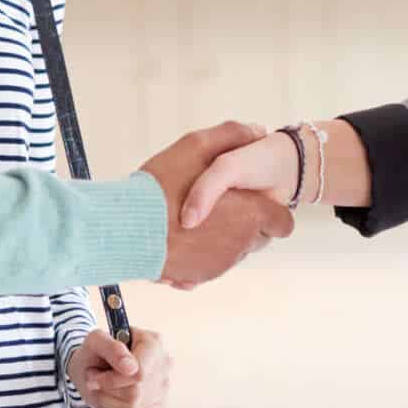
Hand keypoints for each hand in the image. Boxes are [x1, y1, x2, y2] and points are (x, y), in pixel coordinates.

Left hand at [68, 326, 172, 407]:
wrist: (96, 367)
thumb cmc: (97, 352)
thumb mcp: (95, 341)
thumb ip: (111, 347)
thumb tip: (130, 367)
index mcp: (153, 342)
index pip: (140, 373)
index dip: (113, 380)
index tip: (94, 377)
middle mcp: (163, 363)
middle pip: (136, 392)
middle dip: (107, 389)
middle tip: (95, 379)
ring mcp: (164, 385)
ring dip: (110, 400)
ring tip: (102, 386)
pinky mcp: (160, 403)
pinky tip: (115, 398)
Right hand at [144, 122, 295, 288]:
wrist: (125, 229)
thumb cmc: (161, 186)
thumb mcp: (197, 145)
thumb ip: (230, 135)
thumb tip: (257, 129)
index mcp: (250, 214)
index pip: (282, 223)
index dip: (269, 210)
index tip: (250, 201)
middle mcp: (239, 244)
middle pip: (256, 239)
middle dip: (242, 225)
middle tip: (216, 206)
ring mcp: (218, 264)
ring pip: (231, 253)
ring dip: (219, 239)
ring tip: (192, 221)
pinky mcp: (196, 277)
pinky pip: (206, 267)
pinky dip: (198, 255)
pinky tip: (179, 239)